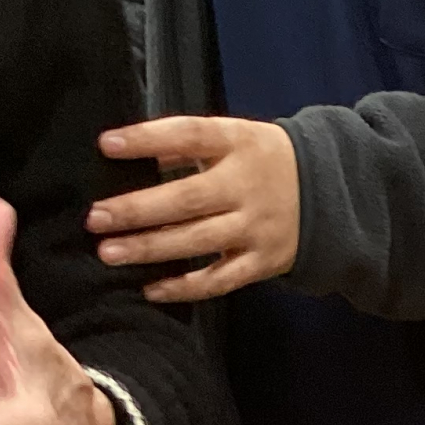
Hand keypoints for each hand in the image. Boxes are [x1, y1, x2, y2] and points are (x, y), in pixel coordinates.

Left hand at [89, 116, 299, 300]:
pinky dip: (185, 287)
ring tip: (109, 253)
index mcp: (238, 143)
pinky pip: (220, 279)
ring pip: (197, 241)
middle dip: (137, 209)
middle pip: (186, 198)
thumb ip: (187, 146)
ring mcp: (255, 227)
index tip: (106, 145)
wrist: (329, 194)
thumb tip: (130, 158)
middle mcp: (246, 186)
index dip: (147, 140)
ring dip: (150, 249)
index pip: (188, 135)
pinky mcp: (262, 262)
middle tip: (96, 219)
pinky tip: (151, 289)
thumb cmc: (264, 162)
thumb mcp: (234, 138)